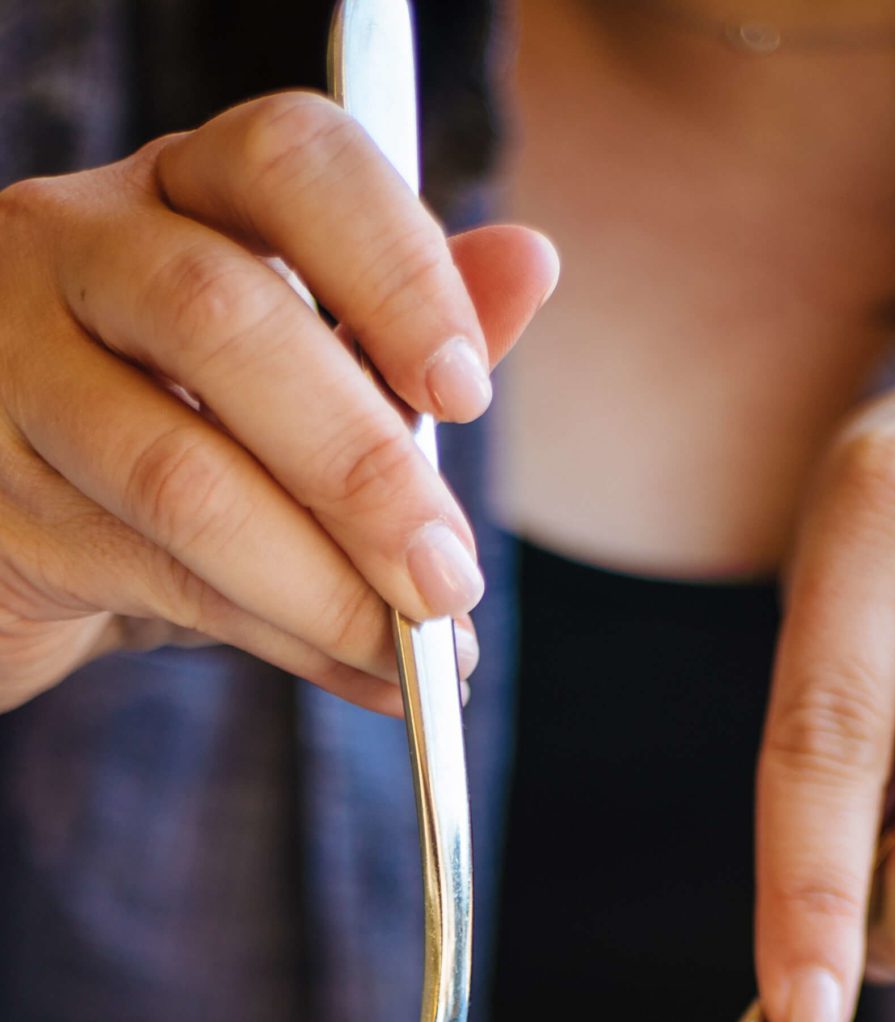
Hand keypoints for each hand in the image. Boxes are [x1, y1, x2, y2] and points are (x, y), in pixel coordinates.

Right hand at [0, 93, 557, 712]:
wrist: (21, 531)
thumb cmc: (182, 431)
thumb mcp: (298, 376)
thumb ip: (398, 329)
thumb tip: (531, 264)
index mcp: (179, 187)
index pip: (288, 162)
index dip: (392, 269)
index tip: (467, 391)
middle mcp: (75, 246)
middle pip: (222, 319)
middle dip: (363, 468)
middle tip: (448, 576)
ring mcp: (13, 366)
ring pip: (178, 474)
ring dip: (324, 584)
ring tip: (418, 652)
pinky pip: (157, 578)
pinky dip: (286, 639)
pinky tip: (362, 673)